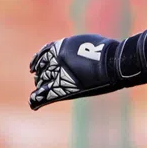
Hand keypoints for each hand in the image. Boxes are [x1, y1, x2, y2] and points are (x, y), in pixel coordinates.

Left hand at [28, 34, 146, 109]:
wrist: (113, 64)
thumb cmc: (107, 52)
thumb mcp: (90, 42)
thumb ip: (79, 48)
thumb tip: (80, 51)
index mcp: (60, 47)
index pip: (42, 55)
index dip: (38, 61)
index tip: (34, 67)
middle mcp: (55, 61)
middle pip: (42, 70)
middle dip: (41, 76)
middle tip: (40, 81)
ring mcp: (57, 76)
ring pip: (41, 83)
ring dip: (40, 88)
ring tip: (37, 94)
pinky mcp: (62, 90)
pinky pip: (43, 96)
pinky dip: (36, 101)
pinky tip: (33, 105)